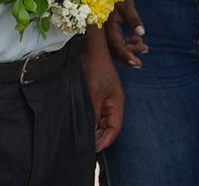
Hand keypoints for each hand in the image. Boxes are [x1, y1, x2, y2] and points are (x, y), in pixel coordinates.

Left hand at [84, 32, 124, 151]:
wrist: (91, 48)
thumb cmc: (94, 68)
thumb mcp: (92, 94)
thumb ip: (92, 114)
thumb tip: (90, 134)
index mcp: (117, 103)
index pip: (114, 130)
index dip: (104, 142)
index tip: (91, 150)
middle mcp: (114, 103)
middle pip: (109, 127)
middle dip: (98, 138)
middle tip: (84, 148)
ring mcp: (107, 99)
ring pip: (102, 122)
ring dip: (94, 130)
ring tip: (81, 140)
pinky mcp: (99, 95)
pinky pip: (97, 113)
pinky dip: (91, 121)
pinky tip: (81, 125)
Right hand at [104, 0, 147, 68]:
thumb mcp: (127, 5)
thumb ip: (134, 20)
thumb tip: (141, 33)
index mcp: (108, 26)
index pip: (117, 45)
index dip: (126, 56)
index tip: (136, 63)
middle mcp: (105, 30)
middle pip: (116, 49)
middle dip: (129, 56)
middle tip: (141, 62)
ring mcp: (107, 30)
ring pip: (117, 46)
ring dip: (130, 49)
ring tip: (144, 48)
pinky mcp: (110, 27)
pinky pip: (117, 40)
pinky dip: (127, 42)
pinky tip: (137, 40)